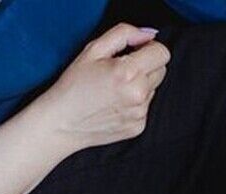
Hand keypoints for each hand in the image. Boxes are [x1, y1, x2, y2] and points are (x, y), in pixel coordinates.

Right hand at [43, 24, 169, 150]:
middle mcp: (138, 95)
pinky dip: (134, 102)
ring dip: (140, 85)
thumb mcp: (93, 49)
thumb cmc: (73, 86)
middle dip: (146, 65)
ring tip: (114, 89)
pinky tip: (114, 104)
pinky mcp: (138, 127)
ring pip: (153, 89)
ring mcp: (139, 113)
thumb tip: (147, 35)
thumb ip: (124, 34)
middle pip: (161, 70)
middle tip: (120, 70)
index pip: (162, 53)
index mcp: (128, 73)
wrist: (63, 123)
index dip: (149, 48)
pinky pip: (145, 106)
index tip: (136, 51)